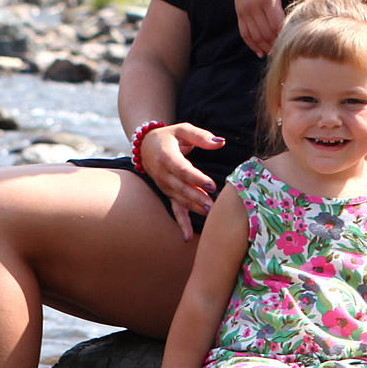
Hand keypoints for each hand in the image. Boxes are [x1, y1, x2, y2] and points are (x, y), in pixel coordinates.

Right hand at [140, 122, 223, 238]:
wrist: (145, 146)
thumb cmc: (169, 136)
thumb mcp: (183, 129)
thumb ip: (201, 136)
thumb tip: (221, 142)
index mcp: (167, 156)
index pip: (182, 170)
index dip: (196, 179)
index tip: (211, 185)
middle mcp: (163, 174)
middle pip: (181, 188)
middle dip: (198, 198)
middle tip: (213, 206)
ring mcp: (165, 186)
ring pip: (180, 200)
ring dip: (195, 209)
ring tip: (210, 215)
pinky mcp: (168, 193)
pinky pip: (175, 209)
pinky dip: (181, 223)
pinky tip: (187, 237)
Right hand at [234, 0, 307, 55]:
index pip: (277, 24)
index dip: (286, 35)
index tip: (296, 40)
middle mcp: (253, 6)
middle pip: (266, 33)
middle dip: (277, 44)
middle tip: (289, 50)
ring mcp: (244, 10)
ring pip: (255, 36)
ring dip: (266, 47)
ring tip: (277, 53)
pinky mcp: (239, 12)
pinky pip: (244, 33)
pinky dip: (252, 44)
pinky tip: (260, 52)